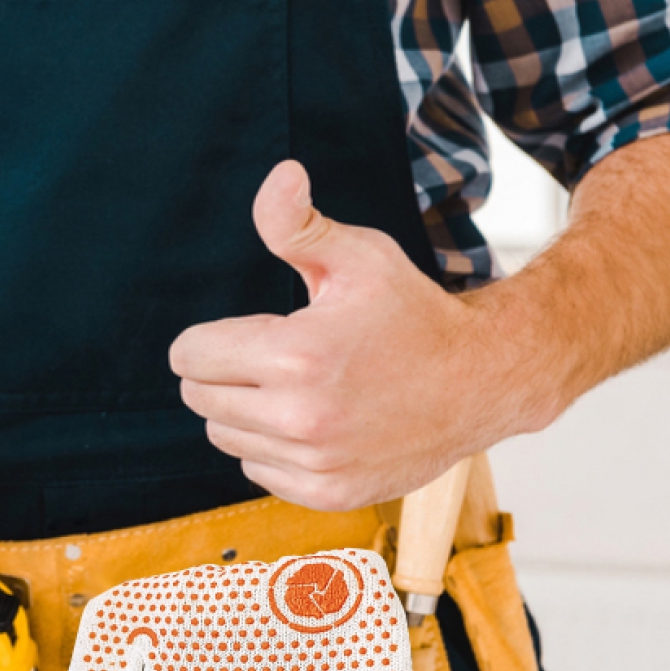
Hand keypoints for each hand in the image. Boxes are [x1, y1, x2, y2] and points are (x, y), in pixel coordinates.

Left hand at [170, 161, 545, 510]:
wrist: (480, 381)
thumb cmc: (414, 314)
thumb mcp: (359, 257)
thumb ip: (298, 224)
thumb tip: (280, 176)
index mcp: (295, 357)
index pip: (189, 356)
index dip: (210, 337)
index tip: (249, 331)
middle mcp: (299, 419)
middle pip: (198, 398)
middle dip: (225, 372)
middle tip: (274, 357)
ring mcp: (314, 463)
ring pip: (222, 435)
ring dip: (245, 412)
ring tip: (298, 388)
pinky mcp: (327, 494)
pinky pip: (255, 468)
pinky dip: (271, 448)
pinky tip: (313, 422)